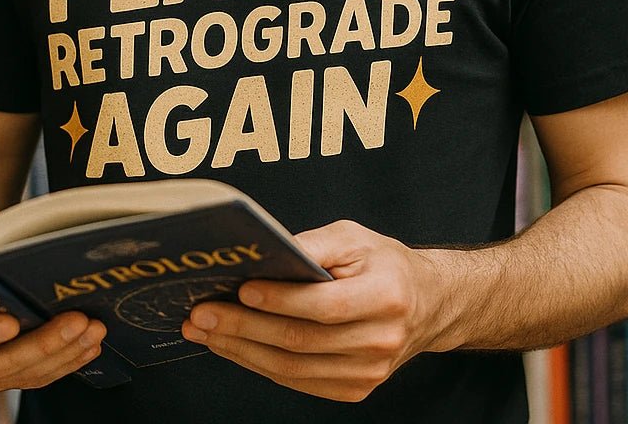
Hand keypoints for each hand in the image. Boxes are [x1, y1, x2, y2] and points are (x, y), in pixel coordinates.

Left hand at [180, 219, 445, 401]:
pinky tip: (232, 346)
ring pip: (292, 368)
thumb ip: (314, 244)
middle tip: (201, 313)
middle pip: (300, 341)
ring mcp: (367, 373)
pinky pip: (297, 381)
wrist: (426, 305)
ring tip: (204, 331)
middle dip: (244, 327)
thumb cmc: (383, 263)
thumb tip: (265, 251)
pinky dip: (258, 364)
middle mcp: (379, 341)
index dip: (279, 299)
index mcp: (385, 296)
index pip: (324, 305)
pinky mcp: (354, 389)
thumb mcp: (354, 237)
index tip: (240, 289)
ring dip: (241, 350)